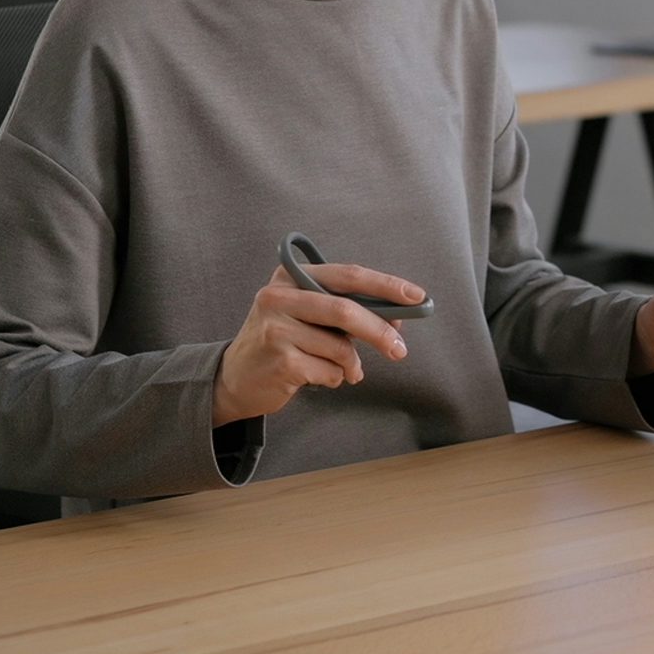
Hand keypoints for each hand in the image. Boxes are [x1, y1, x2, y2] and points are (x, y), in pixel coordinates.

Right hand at [213, 262, 424, 425]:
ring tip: (345, 370)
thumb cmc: (283, 342)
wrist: (235, 377)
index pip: (348, 275)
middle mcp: (279, 296)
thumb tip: (398, 318)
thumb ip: (346, 310)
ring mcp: (276, 328)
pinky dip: (335, 378)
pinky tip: (317, 377)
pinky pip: (330, 371)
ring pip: (340, 347)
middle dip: (380, 331)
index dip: (386, 285)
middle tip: (401, 350)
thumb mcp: (308, 315)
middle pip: (345, 310)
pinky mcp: (280, 360)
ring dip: (352, 365)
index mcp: (291, 276)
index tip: (417, 297)